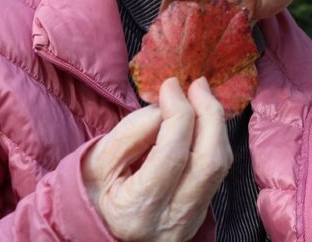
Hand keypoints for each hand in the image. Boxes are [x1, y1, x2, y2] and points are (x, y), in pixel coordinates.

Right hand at [82, 77, 232, 240]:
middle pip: (210, 161)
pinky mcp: (201, 213)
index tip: (171, 84)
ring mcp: (190, 220)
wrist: (97, 228)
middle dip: (209, 114)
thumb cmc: (91, 191)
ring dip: (216, 125)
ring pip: (220, 166)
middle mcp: (171, 220)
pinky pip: (217, 172)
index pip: (172, 153)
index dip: (178, 111)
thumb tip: (168, 105)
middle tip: (197, 84)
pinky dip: (214, 140)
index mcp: (137, 209)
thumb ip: (132, 131)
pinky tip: (202, 120)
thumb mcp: (99, 159)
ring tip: (201, 96)